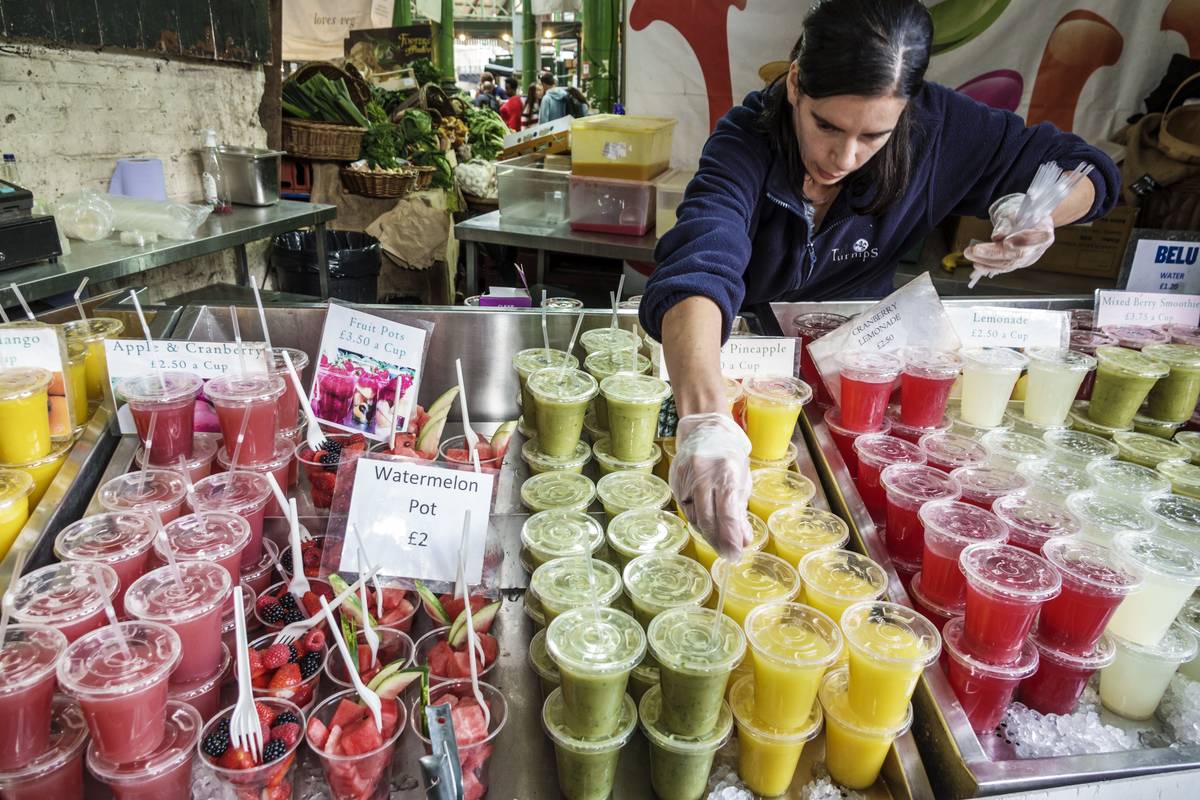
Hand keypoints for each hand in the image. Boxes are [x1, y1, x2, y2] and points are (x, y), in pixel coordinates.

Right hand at [669, 414, 752, 559]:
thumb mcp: (742, 481)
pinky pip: (686, 508)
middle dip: (718, 541)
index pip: (727, 512)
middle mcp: (703, 473)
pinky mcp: (675, 480)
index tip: (735, 554)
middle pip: (707, 518)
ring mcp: (686, 476)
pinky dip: (697, 519)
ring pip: (694, 516)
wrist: (706, 430)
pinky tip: (706, 523)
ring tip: (719, 541)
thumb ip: (740, 512)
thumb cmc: (729, 457)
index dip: (730, 537)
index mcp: (726, 471)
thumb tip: (742, 542)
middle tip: (728, 555)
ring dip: (708, 533)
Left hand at [963, 193, 1054, 276]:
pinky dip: (989, 266)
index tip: (1006, 242)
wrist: (1027, 218)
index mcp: (1045, 231)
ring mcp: (1028, 258)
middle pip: (1018, 254)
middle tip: (973, 250)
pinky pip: (1003, 267)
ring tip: (969, 254)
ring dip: (986, 261)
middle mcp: (1038, 248)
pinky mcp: (1017, 263)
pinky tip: (977, 263)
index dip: (1022, 241)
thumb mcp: (1015, 210)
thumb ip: (1008, 222)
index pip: (1037, 238)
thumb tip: (997, 236)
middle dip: (994, 253)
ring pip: (1008, 264)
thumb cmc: (1022, 211)